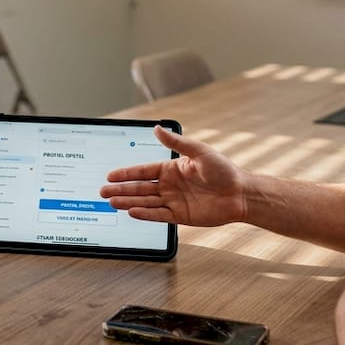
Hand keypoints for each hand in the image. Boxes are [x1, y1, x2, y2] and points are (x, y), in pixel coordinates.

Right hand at [99, 125, 246, 226]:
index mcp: (172, 169)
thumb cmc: (224, 170)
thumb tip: (157, 128)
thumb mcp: (199, 151)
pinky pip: (159, 215)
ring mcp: (174, 201)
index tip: (111, 175)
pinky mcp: (180, 216)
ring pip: (145, 201)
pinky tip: (131, 212)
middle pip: (140, 187)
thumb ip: (176, 143)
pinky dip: (145, 214)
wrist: (241, 194)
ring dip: (128, 201)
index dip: (126, 173)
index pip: (144, 171)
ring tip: (112, 202)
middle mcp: (170, 185)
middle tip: (103, 191)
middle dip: (121, 189)